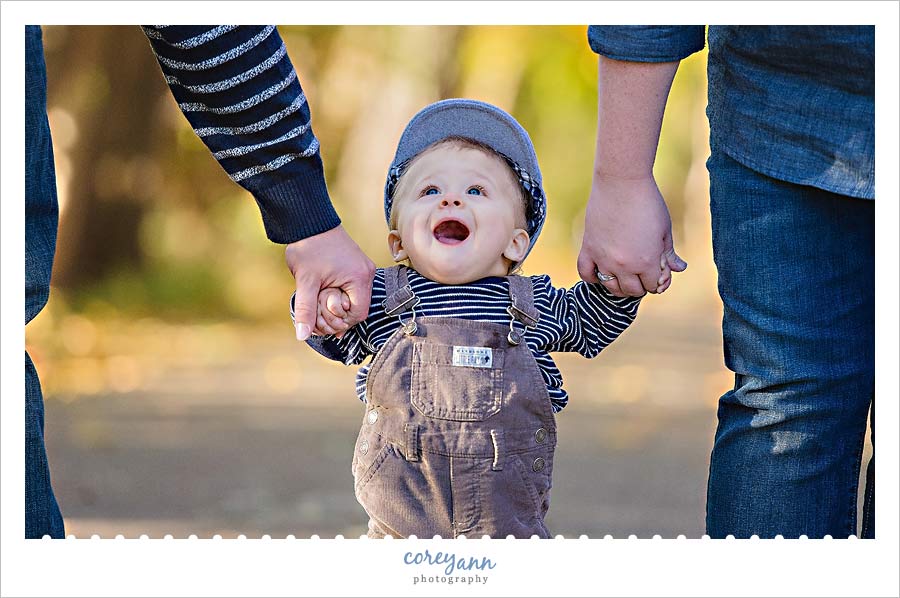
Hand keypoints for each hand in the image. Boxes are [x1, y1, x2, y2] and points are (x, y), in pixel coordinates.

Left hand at [286, 225, 374, 340]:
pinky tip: (324, 295)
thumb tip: (302, 336)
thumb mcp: (305, 282)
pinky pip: (352, 288)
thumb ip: (306, 310)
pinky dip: (339, 294)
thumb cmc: (309, 248)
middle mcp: (367, 273)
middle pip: (358, 308)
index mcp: (360, 278)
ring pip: (355, 298)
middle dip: (337, 315)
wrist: (309, 220)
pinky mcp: (356, 264)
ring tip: (319, 302)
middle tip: (317, 314)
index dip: (341, 322)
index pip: (359, 314)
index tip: (322, 321)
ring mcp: (363, 268)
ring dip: (337, 305)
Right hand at [577, 174, 685, 296]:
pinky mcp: (588, 248)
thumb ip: (668, 253)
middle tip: (642, 272)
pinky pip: (586, 274)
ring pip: (611, 287)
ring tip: (624, 274)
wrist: (621, 182)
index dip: (658, 280)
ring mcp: (604, 259)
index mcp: (647, 262)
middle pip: (632, 290)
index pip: (653, 286)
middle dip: (641, 284)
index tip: (658, 269)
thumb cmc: (648, 203)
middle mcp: (624, 265)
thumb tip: (679, 268)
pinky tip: (601, 272)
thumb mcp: (664, 229)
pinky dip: (593, 278)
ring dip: (620, 285)